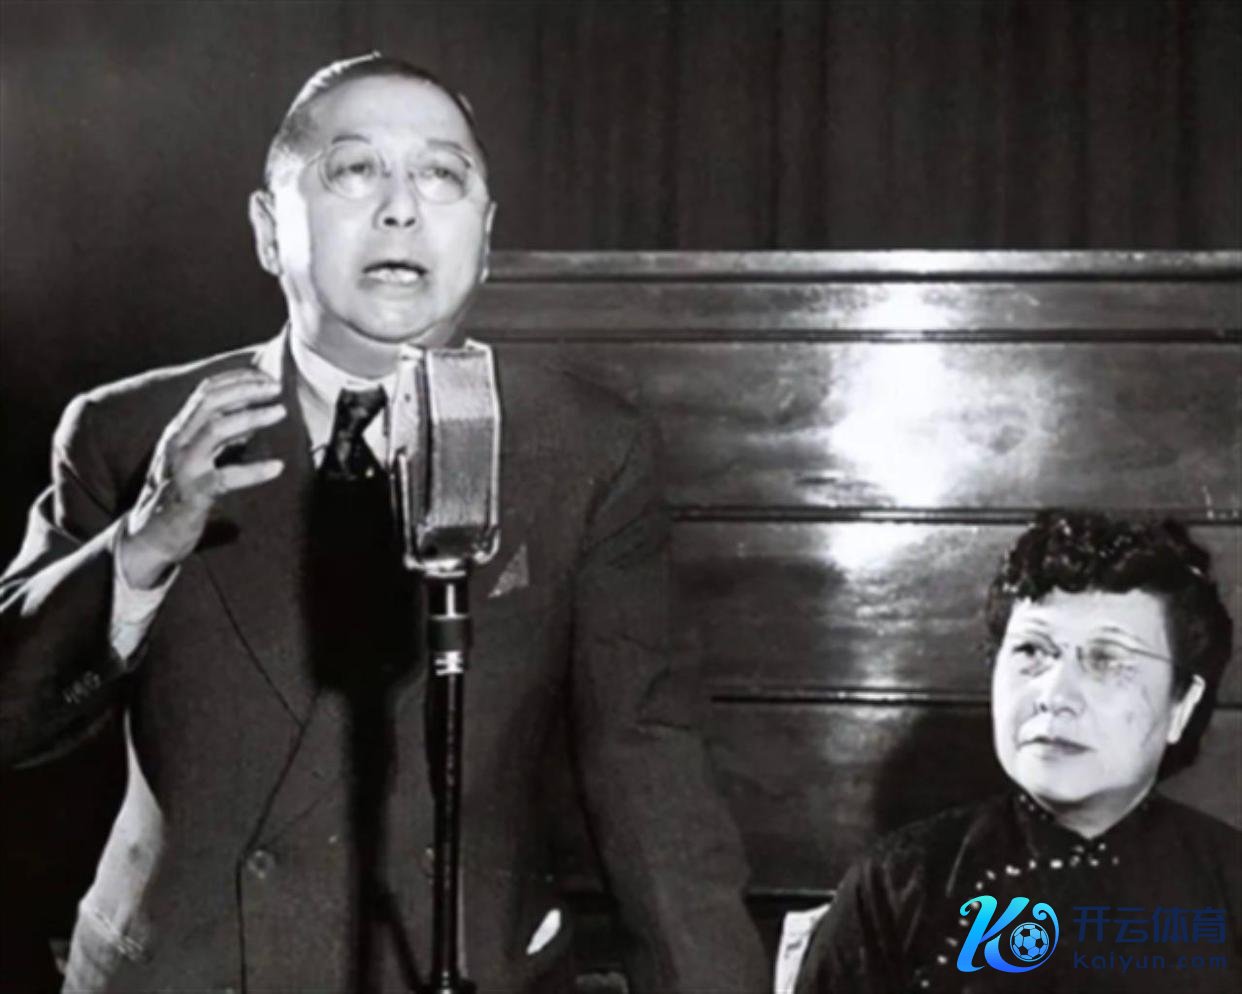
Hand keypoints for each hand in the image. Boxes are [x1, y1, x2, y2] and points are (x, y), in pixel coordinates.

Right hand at [118, 369, 286, 587]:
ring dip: (251, 416)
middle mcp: (176, 442)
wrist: (149, 534)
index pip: (205, 391)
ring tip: (280, 412)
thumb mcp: (197, 458)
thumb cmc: (178, 493)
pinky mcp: (192, 493)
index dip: (237, 379)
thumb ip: (221, 438)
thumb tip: (254, 420)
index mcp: (178, 431)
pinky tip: (276, 467)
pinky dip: (253, 471)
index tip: (266, 377)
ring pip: (215, 429)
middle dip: (245, 389)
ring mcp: (182, 466)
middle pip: (209, 402)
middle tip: (276, 387)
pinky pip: (225, 477)